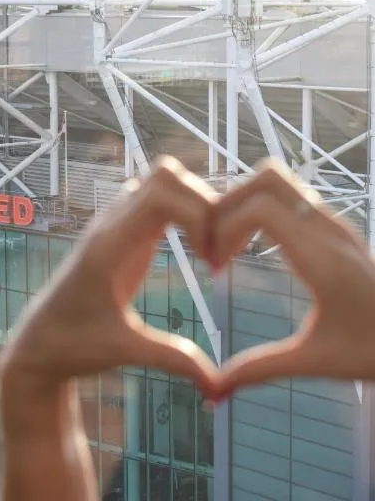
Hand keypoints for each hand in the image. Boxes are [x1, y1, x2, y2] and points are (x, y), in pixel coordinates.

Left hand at [0, 156, 219, 397]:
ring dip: (194, 205)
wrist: (38, 343)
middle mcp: (110, 225)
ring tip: (209, 249)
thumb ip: (172, 359)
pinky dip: (184, 212)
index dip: (199, 214)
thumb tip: (218, 385)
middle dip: (204, 203)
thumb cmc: (72, 346)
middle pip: (165, 175)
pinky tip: (195, 249)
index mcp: (109, 246)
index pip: (160, 194)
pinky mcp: (120, 234)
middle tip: (216, 251)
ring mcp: (113, 225)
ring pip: (160, 182)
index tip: (211, 260)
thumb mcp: (124, 351)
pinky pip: (156, 200)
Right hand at [212, 160, 374, 392]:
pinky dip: (259, 208)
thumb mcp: (314, 362)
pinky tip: (251, 246)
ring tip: (230, 243)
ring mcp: (333, 222)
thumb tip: (214, 392)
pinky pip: (287, 197)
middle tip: (214, 244)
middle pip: (266, 178)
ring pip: (277, 180)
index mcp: (323, 259)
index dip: (223, 227)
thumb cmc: (373, 351)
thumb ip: (259, 370)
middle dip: (227, 204)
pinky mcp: (332, 226)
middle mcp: (329, 230)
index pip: (259, 209)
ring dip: (243, 202)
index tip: (214, 264)